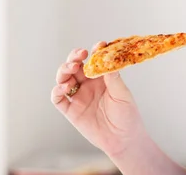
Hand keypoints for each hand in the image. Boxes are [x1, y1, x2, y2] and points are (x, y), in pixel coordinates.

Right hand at [51, 42, 144, 156]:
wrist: (123, 139)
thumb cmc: (127, 115)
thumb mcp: (122, 94)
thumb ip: (113, 78)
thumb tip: (108, 60)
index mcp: (102, 78)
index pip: (94, 60)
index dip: (95, 51)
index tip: (100, 45)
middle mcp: (88, 85)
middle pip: (75, 66)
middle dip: (74, 57)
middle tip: (80, 54)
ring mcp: (78, 97)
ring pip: (64, 79)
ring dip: (64, 70)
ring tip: (72, 68)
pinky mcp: (71, 111)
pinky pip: (58, 99)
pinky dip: (57, 91)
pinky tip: (65, 87)